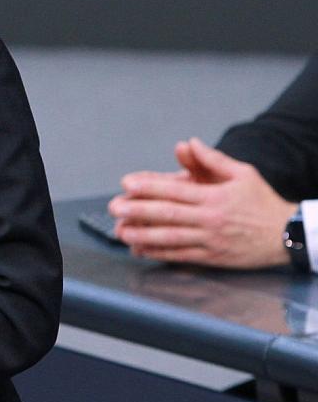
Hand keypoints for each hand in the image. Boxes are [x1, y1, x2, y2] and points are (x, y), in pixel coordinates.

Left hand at [109, 137, 296, 268]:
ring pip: (171, 238)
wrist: (288, 235)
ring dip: (143, 235)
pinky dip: (159, 254)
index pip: (176, 191)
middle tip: (114, 207)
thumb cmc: (262, 202)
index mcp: (215, 197)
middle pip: (168, 214)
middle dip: (138, 211)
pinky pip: (181, 255)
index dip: (149, 187)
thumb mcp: (243, 173)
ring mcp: (210, 240)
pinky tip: (141, 250)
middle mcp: (210, 219)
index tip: (127, 184)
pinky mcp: (213, 257)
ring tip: (121, 231)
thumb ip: (212, 159)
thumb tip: (187, 143)